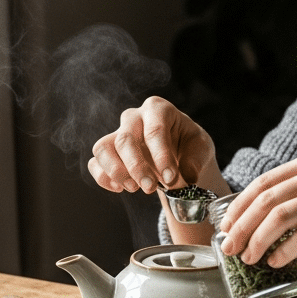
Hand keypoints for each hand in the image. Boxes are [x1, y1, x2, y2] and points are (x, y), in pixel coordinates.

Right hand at [87, 96, 219, 194]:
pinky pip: (95, 163)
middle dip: (137, 167)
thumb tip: (187, 176)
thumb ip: (195, 160)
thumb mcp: (200, 147)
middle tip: (150, 188)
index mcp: (158, 109)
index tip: (170, 178)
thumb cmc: (188, 144)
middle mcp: (134, 118)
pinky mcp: (108, 152)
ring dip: (116, 171)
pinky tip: (120, 188)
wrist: (178, 151)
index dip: (161, 156)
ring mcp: (117, 133)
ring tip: (134, 188)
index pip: (154, 130)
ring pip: (103, 148)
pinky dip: (103, 178)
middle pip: (125, 139)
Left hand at [218, 149, 296, 266]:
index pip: (263, 182)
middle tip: (228, 249)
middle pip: (266, 199)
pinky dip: (285, 251)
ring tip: (249, 258)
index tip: (224, 227)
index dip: (238, 206)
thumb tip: (261, 221)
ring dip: (258, 241)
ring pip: (280, 217)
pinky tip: (276, 261)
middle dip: (241, 227)